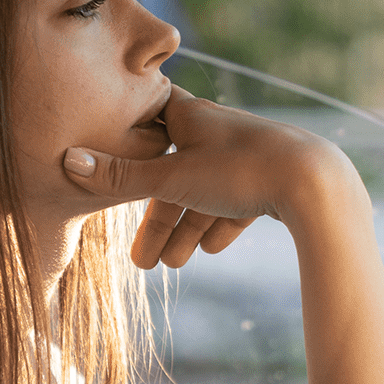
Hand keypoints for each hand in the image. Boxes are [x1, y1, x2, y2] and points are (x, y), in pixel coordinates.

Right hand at [62, 85, 355, 267]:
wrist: (316, 183)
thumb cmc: (240, 170)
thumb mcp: (172, 179)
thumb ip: (120, 177)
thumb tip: (67, 162)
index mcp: (189, 117)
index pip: (148, 124)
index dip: (126, 144)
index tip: (108, 161)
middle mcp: (216, 131)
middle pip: (174, 174)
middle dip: (159, 218)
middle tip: (142, 261)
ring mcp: (247, 154)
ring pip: (205, 194)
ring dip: (187, 229)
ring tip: (175, 266)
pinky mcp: (272, 178)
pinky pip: (237, 201)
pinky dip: (220, 224)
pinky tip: (212, 248)